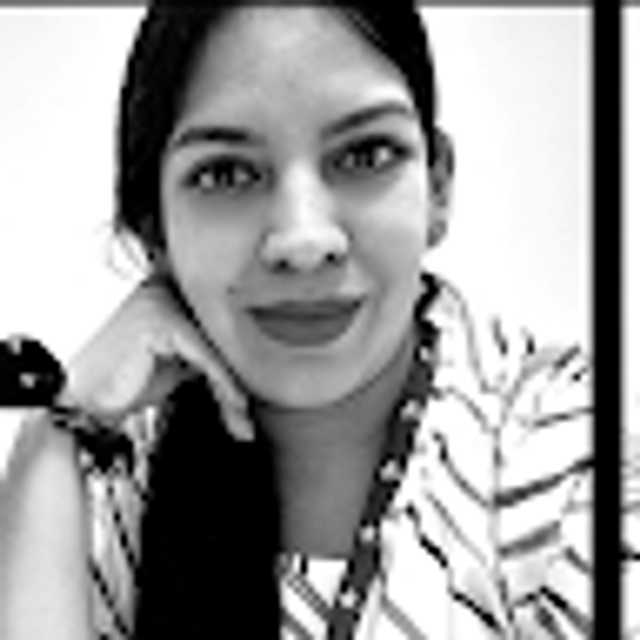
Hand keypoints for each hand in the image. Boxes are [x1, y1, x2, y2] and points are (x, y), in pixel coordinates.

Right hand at [58, 277, 252, 440]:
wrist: (79, 397)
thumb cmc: (119, 382)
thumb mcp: (171, 370)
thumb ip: (199, 360)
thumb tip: (235, 370)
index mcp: (168, 299)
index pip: (213, 333)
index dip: (232, 368)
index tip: (244, 402)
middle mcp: (165, 295)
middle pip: (216, 339)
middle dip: (234, 381)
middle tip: (244, 417)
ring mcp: (161, 304)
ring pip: (213, 348)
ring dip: (230, 387)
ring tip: (239, 416)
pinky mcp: (159, 321)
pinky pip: (202, 354)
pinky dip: (220, 380)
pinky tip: (231, 402)